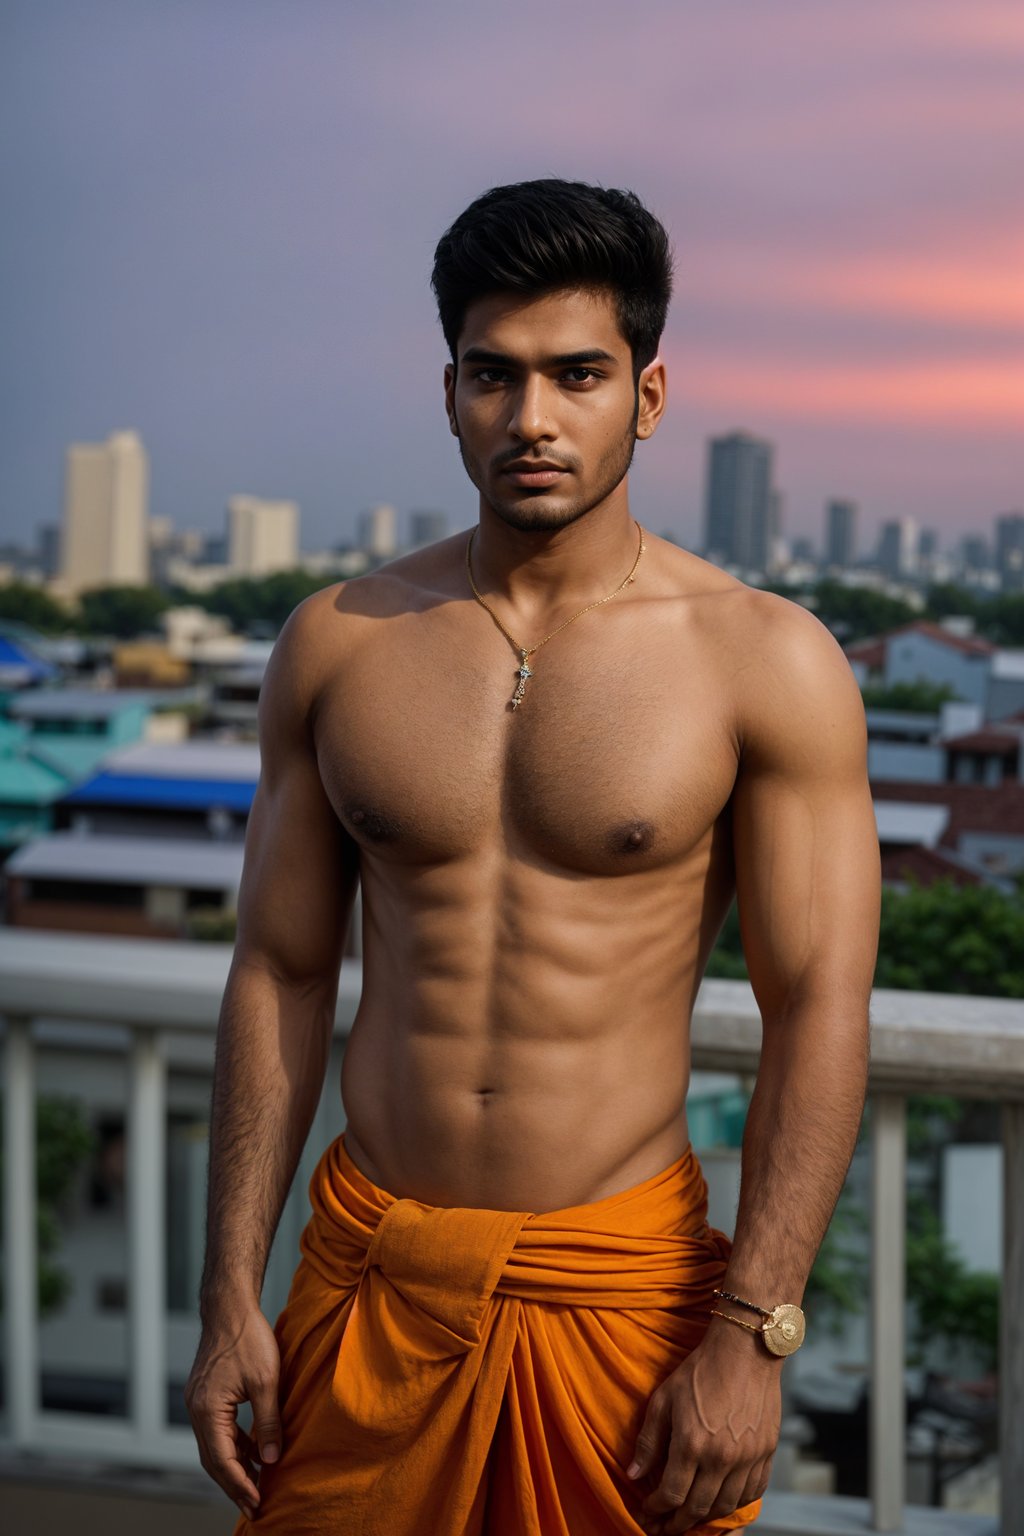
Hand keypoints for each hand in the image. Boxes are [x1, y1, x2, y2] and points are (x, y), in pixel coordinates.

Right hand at [185, 1304, 282, 1521]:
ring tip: (257, 1484)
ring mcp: (197, 1402)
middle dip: (234, 1484)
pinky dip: (233, 1445)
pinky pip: (216, 1429)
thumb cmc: (249, 1338)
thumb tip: (271, 1460)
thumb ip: (269, 1423)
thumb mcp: (267, 1381)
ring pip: (213, 1446)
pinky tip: (252, 1452)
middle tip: (255, 1506)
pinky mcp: (204, 1395)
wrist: (230, 1307)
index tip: (258, 1503)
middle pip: (213, 1460)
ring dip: (234, 1467)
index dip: (241, 1485)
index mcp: (207, 1410)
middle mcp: (195, 1410)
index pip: (222, 1461)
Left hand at [627, 1322, 779, 1532]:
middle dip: (677, 1523)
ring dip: (705, 1518)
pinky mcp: (767, 1453)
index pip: (671, 1495)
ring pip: (725, 1506)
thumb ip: (649, 1440)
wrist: (745, 1349)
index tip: (647, 1513)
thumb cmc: (700, 1370)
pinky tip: (721, 1501)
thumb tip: (633, 1475)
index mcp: (692, 1443)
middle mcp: (722, 1457)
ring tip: (690, 1517)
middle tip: (664, 1528)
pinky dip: (735, 1504)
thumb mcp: (664, 1398)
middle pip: (697, 1508)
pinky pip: (752, 1493)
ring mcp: (748, 1457)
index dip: (656, 1510)